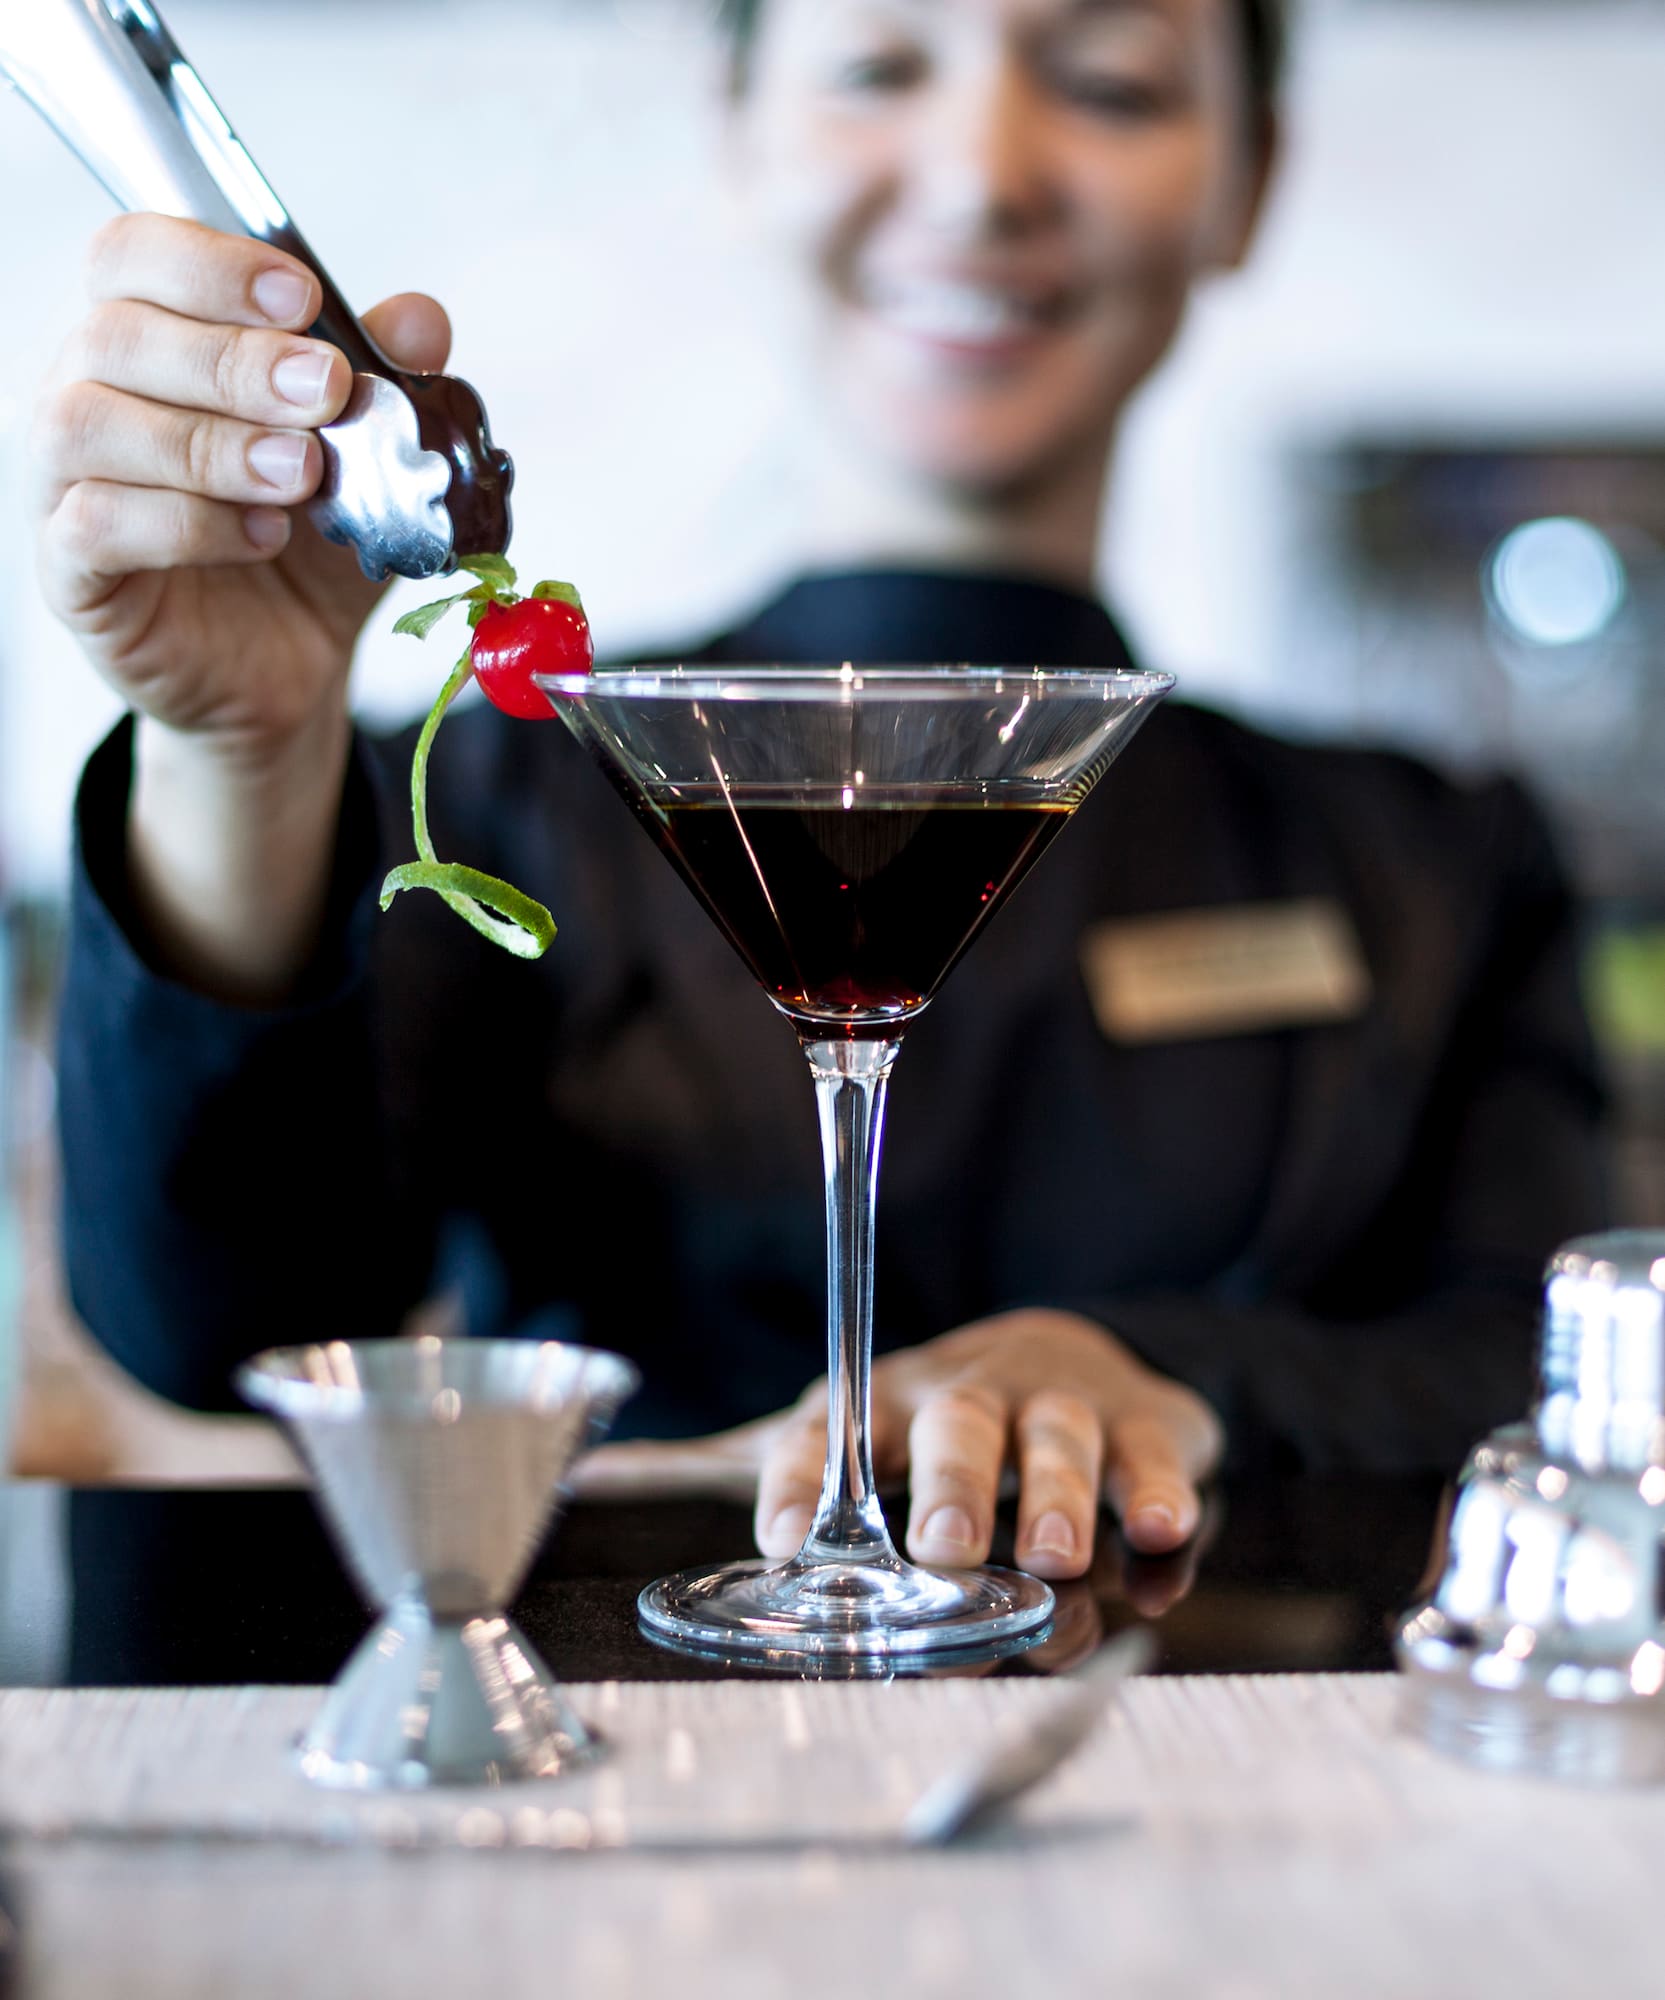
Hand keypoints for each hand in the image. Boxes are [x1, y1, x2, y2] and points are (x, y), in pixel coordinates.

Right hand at [32, 212, 450, 752]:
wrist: (291, 662)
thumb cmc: (308, 544)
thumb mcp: (369, 462)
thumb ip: (386, 385)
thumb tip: (421, 321)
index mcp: (150, 343)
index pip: (132, 256)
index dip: (209, 262)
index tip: (301, 296)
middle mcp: (88, 395)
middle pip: (114, 333)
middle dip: (232, 357)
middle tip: (325, 390)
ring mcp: (64, 483)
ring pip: (88, 423)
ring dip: (208, 442)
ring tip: (301, 473)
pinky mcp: (72, 571)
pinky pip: (94, 525)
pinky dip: (186, 525)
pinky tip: (262, 536)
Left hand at [577, 1310, 1222, 1576]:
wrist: (1074, 1352)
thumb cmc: (932, 1422)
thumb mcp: (839, 1433)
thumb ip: (745, 1463)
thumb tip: (589, 1467)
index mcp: (882, 1406)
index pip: (831, 1432)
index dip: (807, 1484)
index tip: (787, 1546)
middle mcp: (966, 1398)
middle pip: (953, 1428)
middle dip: (947, 1487)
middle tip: (939, 1551)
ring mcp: (1060, 1405)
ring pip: (1058, 1440)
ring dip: (1057, 1497)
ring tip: (1052, 1559)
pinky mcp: (1145, 1423)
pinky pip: (1156, 1459)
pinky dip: (1163, 1502)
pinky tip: (1160, 1548)